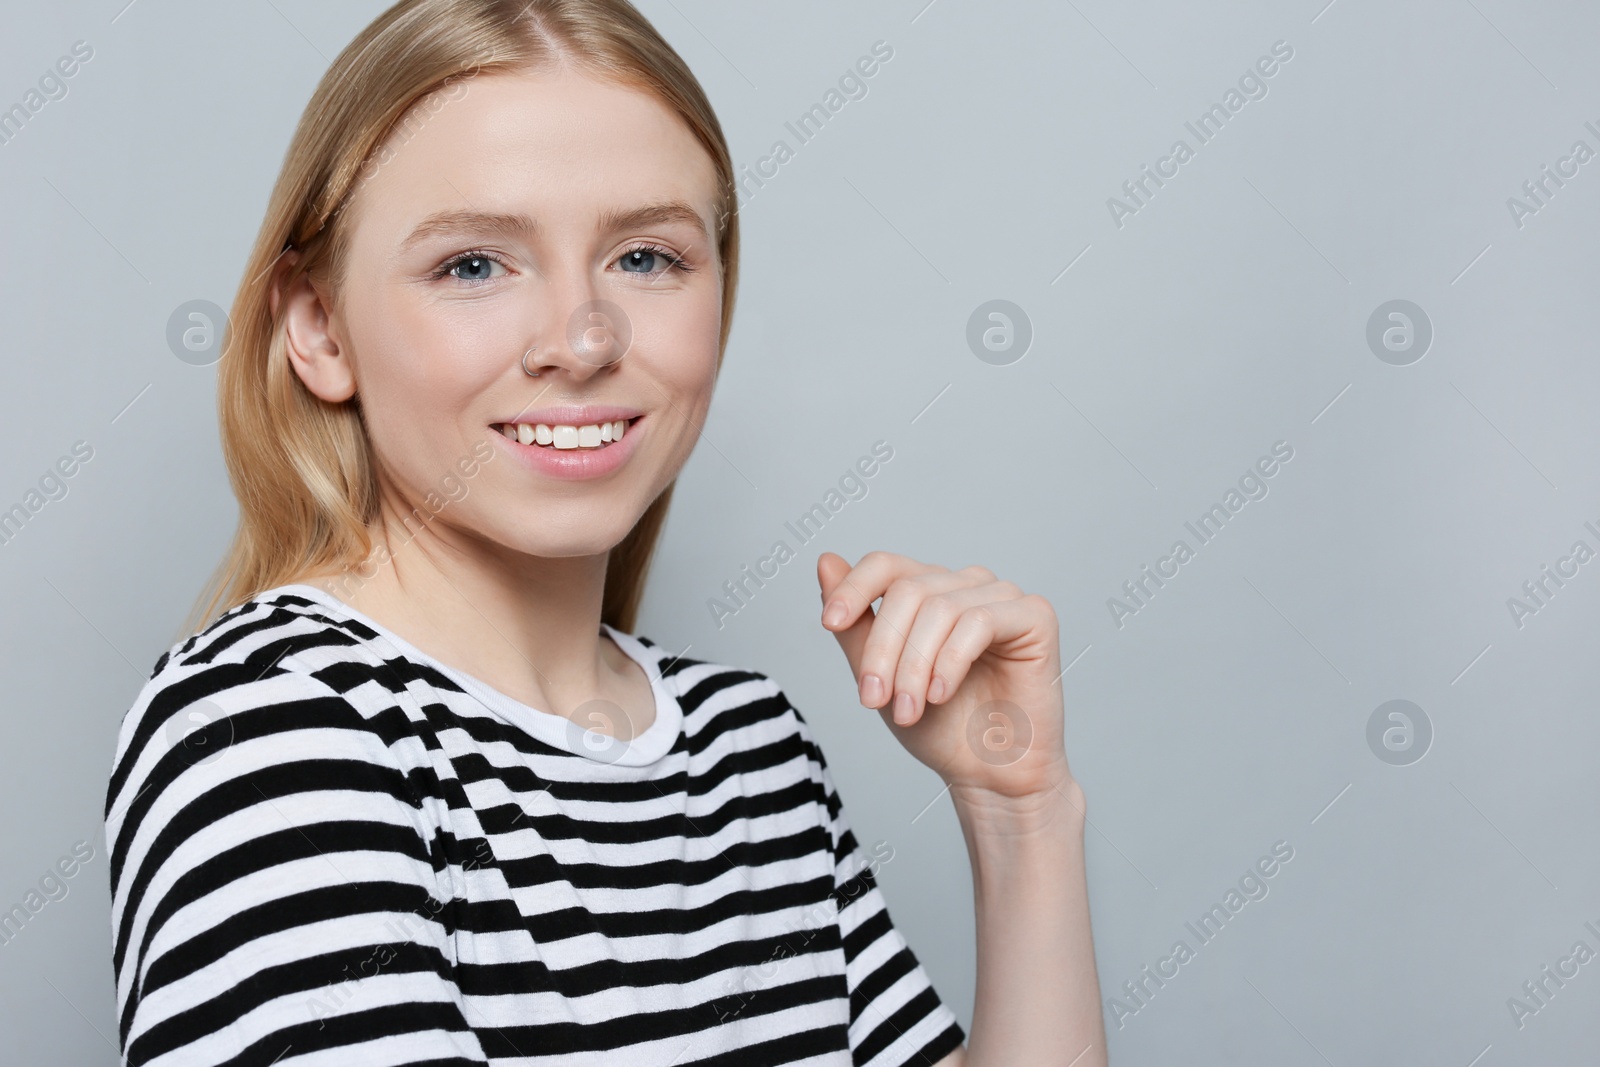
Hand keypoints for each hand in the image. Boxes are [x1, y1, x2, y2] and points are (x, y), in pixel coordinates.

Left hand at [816, 550, 1072, 799]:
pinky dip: (950, 662)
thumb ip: (855, 624)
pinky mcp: (1035, 616)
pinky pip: (979, 622)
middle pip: (908, 590)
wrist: (989, 776)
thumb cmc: (942, 728)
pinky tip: (941, 694)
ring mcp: (1003, 597)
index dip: (854, 588)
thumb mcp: (881, 676)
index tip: (829, 623)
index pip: (887, 565)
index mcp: (931, 591)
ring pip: (939, 608)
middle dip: (883, 650)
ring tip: (908, 710)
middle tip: (874, 700)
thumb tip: (826, 561)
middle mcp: (967, 585)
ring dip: (914, 666)